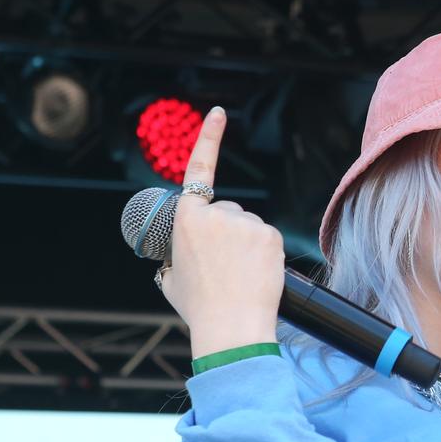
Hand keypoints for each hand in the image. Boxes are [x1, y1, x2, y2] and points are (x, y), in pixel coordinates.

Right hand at [158, 107, 285, 357]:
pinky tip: (256, 273)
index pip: (198, 171)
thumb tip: (176, 263)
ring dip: (246, 245)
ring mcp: (245, 222)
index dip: (209, 139)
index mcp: (186, 219)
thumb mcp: (171, 279)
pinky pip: (266, 238)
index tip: (219, 114)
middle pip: (228, 211)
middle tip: (223, 268)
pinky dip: (264, 254)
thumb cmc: (200, 307)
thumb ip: (174, 258)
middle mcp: (215, 214)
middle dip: (228, 233)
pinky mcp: (269, 234)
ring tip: (238, 275)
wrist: (230, 327)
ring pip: (248, 226)